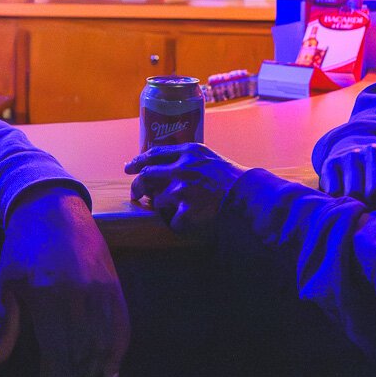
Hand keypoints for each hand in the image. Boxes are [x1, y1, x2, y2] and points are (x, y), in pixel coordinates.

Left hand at [0, 187, 130, 376]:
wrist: (51, 206)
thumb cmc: (22, 246)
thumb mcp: (6, 284)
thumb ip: (4, 327)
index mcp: (47, 297)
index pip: (56, 355)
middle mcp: (79, 296)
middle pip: (81, 355)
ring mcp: (101, 290)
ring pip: (103, 345)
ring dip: (93, 373)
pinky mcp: (115, 284)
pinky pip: (122, 325)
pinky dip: (119, 352)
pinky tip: (111, 372)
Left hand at [123, 143, 246, 240]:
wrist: (246, 193)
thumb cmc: (229, 175)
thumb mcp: (206, 155)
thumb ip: (185, 156)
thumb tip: (162, 162)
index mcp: (187, 152)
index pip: (153, 154)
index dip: (138, 161)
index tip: (129, 167)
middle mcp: (181, 168)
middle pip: (146, 176)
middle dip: (137, 187)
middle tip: (135, 194)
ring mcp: (183, 189)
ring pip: (158, 201)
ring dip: (163, 206)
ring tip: (175, 208)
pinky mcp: (188, 210)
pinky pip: (173, 221)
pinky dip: (178, 224)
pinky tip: (187, 221)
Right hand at [318, 139, 375, 213]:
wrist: (357, 157)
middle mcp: (372, 151)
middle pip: (374, 190)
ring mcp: (350, 155)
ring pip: (353, 192)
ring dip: (358, 207)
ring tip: (363, 208)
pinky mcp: (331, 162)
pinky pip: (334, 191)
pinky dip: (341, 203)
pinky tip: (347, 202)